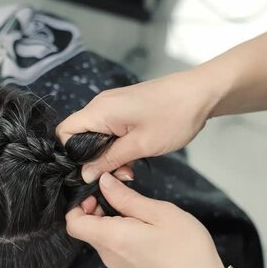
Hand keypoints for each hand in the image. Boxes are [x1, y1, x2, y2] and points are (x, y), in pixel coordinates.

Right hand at [57, 70, 221, 181]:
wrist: (202, 93)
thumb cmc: (174, 116)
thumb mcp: (141, 145)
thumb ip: (109, 160)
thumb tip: (85, 174)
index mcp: (99, 110)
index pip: (64, 132)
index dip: (69, 154)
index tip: (87, 171)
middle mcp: (100, 106)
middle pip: (78, 135)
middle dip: (92, 159)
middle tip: (115, 173)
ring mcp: (111, 106)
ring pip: (95, 136)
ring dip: (107, 155)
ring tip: (129, 168)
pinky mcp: (122, 109)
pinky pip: (108, 130)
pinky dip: (116, 146)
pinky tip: (133, 157)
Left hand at [66, 173, 229, 267]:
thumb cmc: (186, 249)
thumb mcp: (159, 213)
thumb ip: (126, 197)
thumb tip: (103, 181)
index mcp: (112, 238)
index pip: (73, 223)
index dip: (78, 205)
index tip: (98, 193)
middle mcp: (108, 254)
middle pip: (86, 228)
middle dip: (97, 208)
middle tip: (123, 196)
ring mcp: (117, 264)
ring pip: (100, 236)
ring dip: (110, 219)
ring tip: (137, 210)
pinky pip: (113, 246)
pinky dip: (119, 232)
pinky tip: (143, 227)